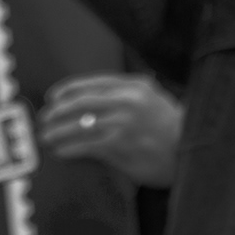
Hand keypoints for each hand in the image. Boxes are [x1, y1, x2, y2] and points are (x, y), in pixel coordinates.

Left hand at [37, 73, 182, 187]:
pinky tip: (61, 151)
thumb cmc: (172, 129)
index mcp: (135, 85)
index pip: (92, 82)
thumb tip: (89, 104)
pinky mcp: (120, 145)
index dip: (68, 90)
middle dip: (57, 111)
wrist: (191, 152)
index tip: (53, 97)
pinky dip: (69, 148)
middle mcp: (128, 100)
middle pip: (80, 102)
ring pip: (79, 124)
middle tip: (44, 119)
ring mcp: (124, 122)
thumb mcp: (153, 100)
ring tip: (47, 138)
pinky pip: (86, 145)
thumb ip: (125, 97)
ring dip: (58, 132)